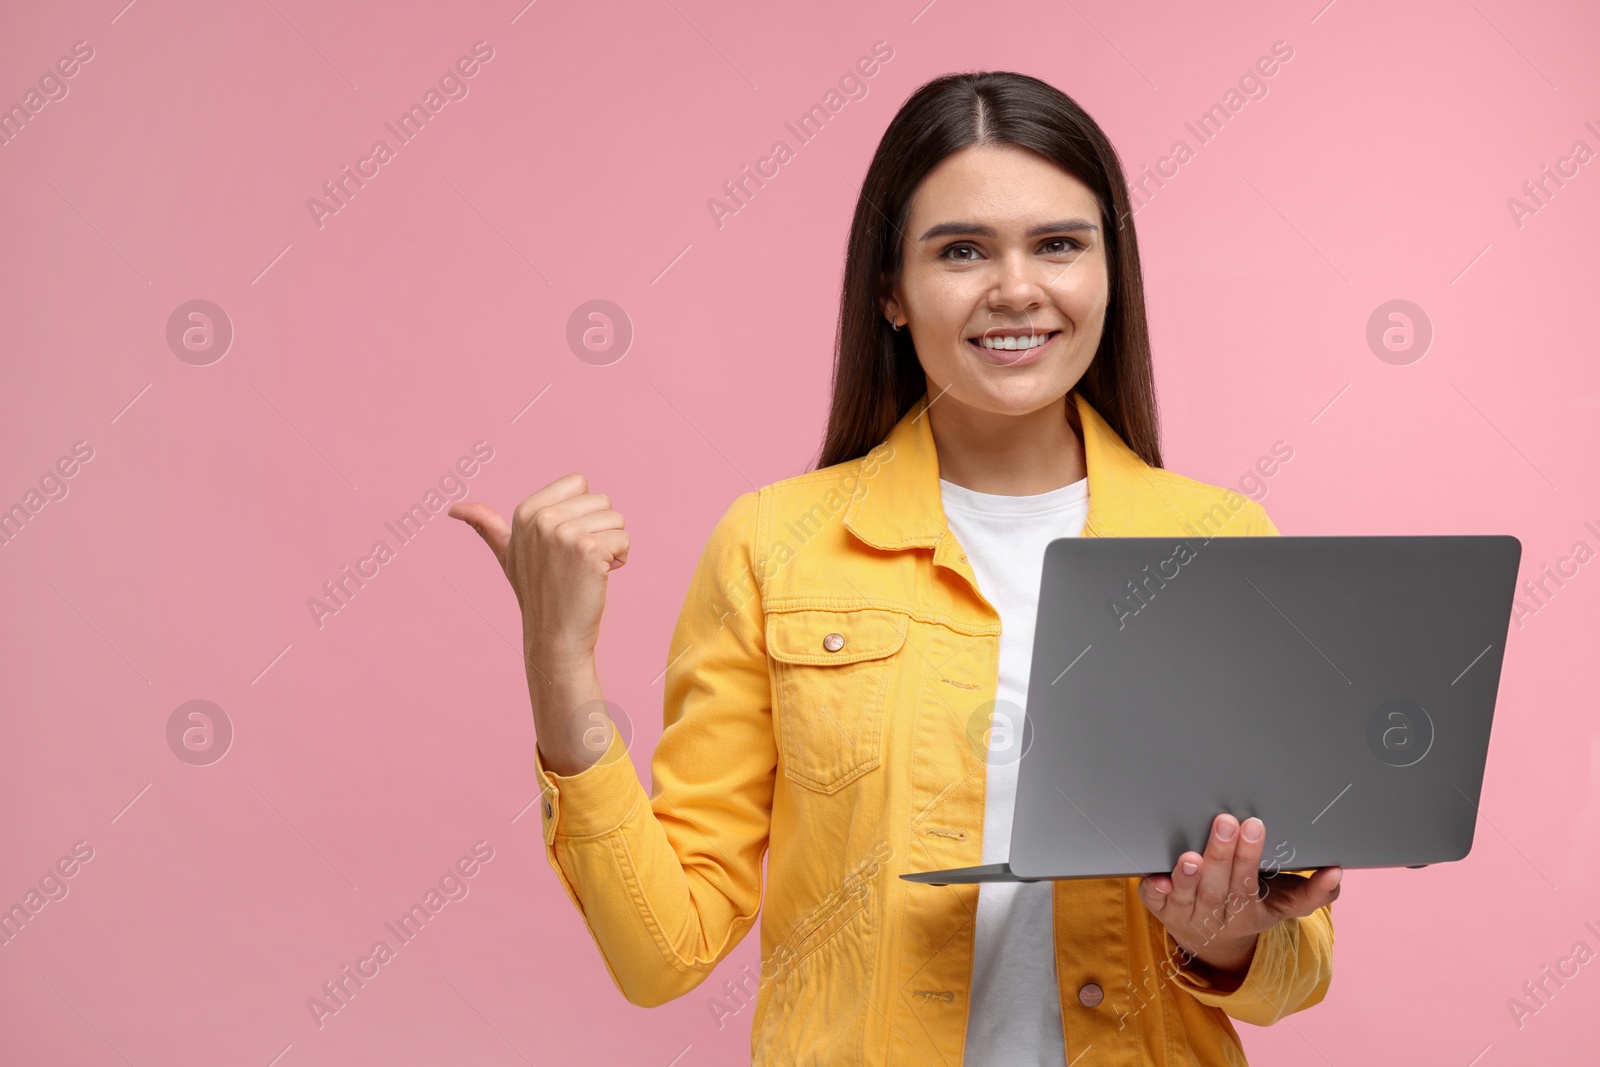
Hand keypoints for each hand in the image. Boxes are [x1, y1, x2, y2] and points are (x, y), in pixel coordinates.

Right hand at [449, 472, 627, 668]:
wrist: (554, 634)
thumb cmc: (536, 593)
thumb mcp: (507, 554)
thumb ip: (487, 527)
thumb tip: (454, 508)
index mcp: (526, 510)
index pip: (579, 482)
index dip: (581, 512)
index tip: (564, 542)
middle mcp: (542, 518)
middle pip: (602, 500)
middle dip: (600, 529)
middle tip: (576, 561)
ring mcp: (564, 533)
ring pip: (617, 520)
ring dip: (611, 546)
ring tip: (585, 569)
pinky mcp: (588, 550)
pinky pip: (624, 541)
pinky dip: (620, 560)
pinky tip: (598, 578)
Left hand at [1137, 814, 1341, 985]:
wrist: (1214, 941)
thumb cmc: (1254, 907)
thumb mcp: (1286, 904)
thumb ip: (1314, 892)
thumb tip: (1336, 873)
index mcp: (1247, 913)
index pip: (1248, 885)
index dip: (1250, 857)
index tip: (1255, 825)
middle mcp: (1214, 916)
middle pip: (1217, 888)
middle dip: (1221, 855)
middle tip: (1224, 822)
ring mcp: (1184, 914)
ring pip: (1186, 897)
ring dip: (1188, 876)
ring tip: (1191, 855)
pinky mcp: (1160, 908)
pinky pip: (1154, 902)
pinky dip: (1155, 889)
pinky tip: (1156, 875)